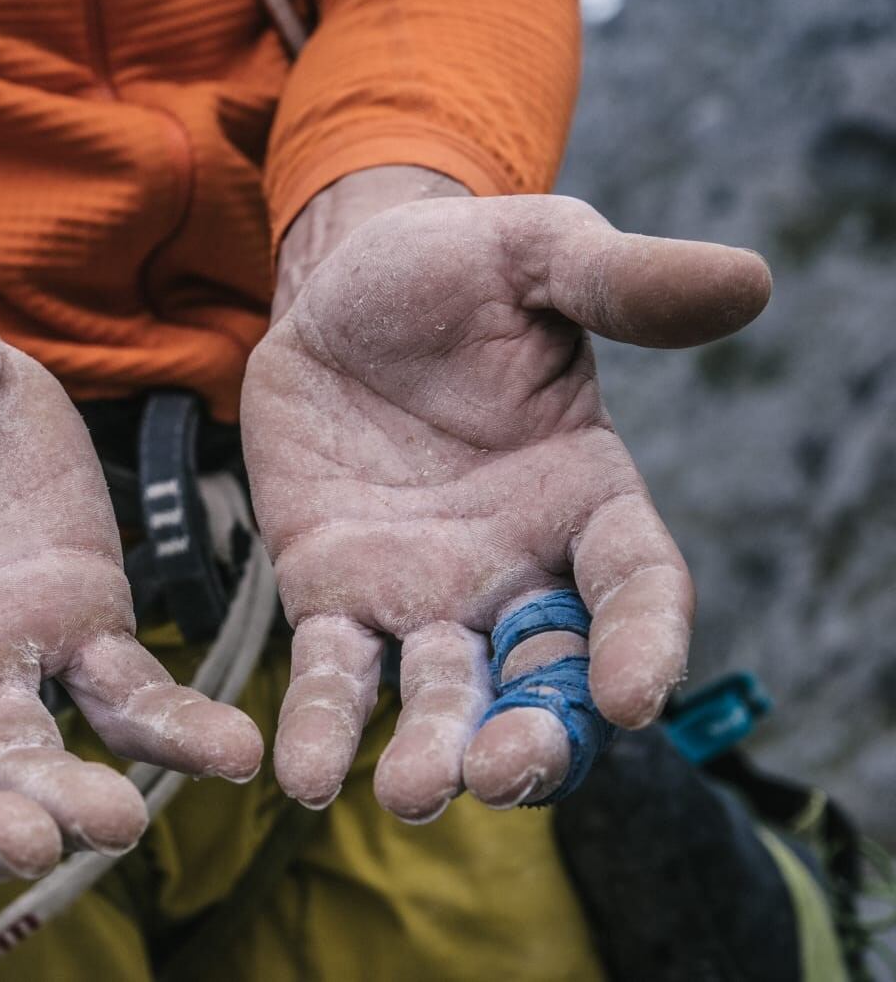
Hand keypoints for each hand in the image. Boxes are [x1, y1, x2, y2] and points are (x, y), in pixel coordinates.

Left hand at [242, 195, 769, 819]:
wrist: (338, 287)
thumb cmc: (453, 269)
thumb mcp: (538, 256)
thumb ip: (624, 282)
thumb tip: (749, 277)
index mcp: (584, 494)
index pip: (635, 584)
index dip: (644, 641)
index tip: (637, 696)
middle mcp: (513, 564)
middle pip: (542, 676)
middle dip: (533, 735)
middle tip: (504, 771)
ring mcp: (421, 590)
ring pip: (438, 693)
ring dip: (429, 749)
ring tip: (408, 792)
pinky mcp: (333, 592)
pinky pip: (333, 671)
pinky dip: (321, 725)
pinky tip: (299, 775)